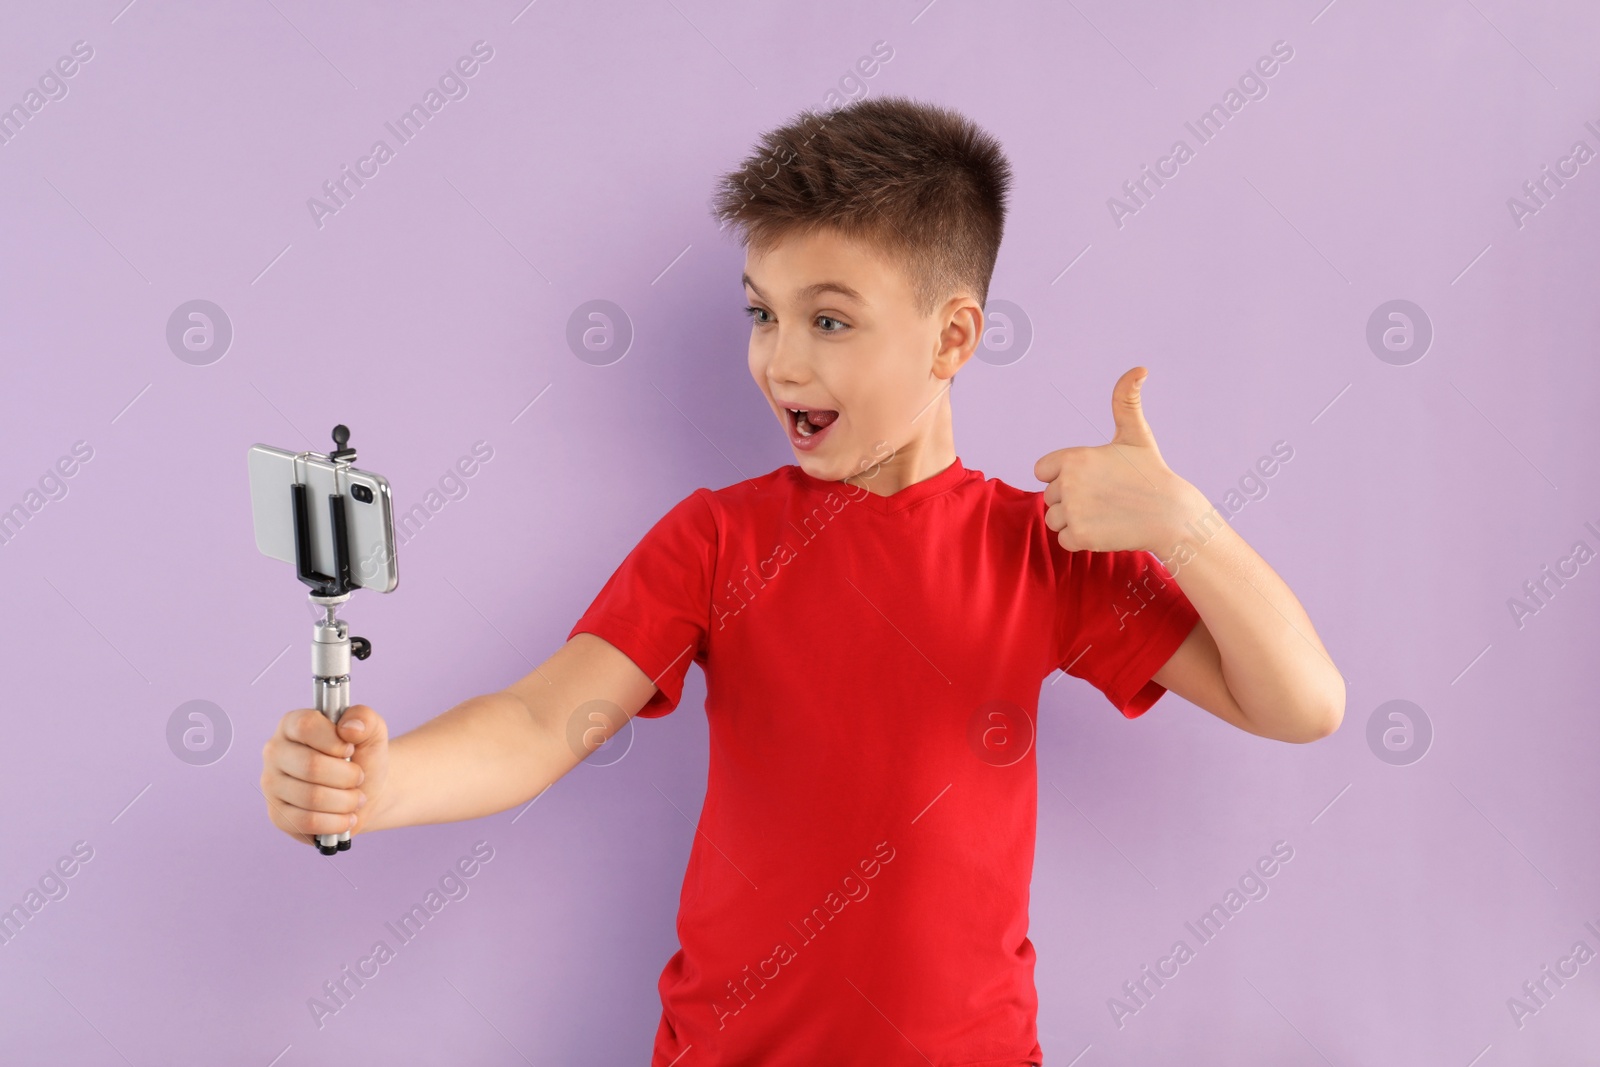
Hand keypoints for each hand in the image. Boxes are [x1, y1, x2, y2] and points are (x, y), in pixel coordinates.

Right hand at [260, 704, 389, 844]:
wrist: (365, 791)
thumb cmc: (363, 756)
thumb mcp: (372, 730)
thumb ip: (364, 718)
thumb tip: (349, 728)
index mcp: (292, 724)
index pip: (305, 726)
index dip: (335, 741)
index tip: (350, 749)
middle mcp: (275, 752)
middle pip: (311, 766)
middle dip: (348, 776)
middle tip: (359, 778)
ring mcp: (272, 785)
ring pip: (312, 797)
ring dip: (346, 800)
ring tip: (356, 798)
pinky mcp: (278, 816)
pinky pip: (307, 822)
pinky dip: (336, 822)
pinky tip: (347, 817)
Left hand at [1033, 366, 1201, 553]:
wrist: (1171, 515)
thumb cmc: (1150, 472)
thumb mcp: (1136, 434)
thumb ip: (1126, 400)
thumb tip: (1140, 368)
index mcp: (1074, 457)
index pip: (1042, 471)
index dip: (1063, 475)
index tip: (1091, 477)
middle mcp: (1068, 483)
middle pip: (1050, 497)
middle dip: (1072, 499)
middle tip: (1105, 496)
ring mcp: (1073, 511)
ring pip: (1055, 519)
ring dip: (1074, 519)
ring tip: (1105, 512)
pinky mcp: (1080, 536)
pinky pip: (1064, 540)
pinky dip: (1082, 539)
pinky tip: (1105, 528)